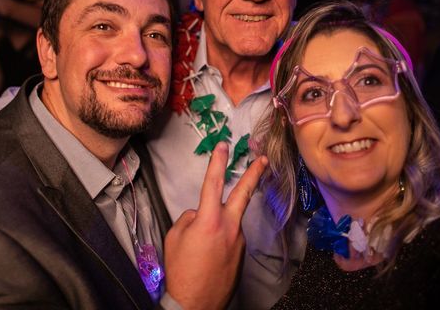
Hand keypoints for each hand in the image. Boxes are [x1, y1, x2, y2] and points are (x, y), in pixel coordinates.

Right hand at [164, 142, 267, 309]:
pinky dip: (220, 242)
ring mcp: (239, 241)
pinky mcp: (242, 254)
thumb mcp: (175, 237)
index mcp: (209, 220)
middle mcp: (229, 227)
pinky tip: (209, 257)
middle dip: (254, 174)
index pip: (213, 183)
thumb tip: (200, 213)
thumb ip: (189, 218)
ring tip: (201, 250)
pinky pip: (230, 239)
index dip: (218, 162)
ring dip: (218, 226)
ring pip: (229, 222)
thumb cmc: (180, 271)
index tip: (224, 146)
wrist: (195, 304)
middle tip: (264, 160)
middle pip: (243, 194)